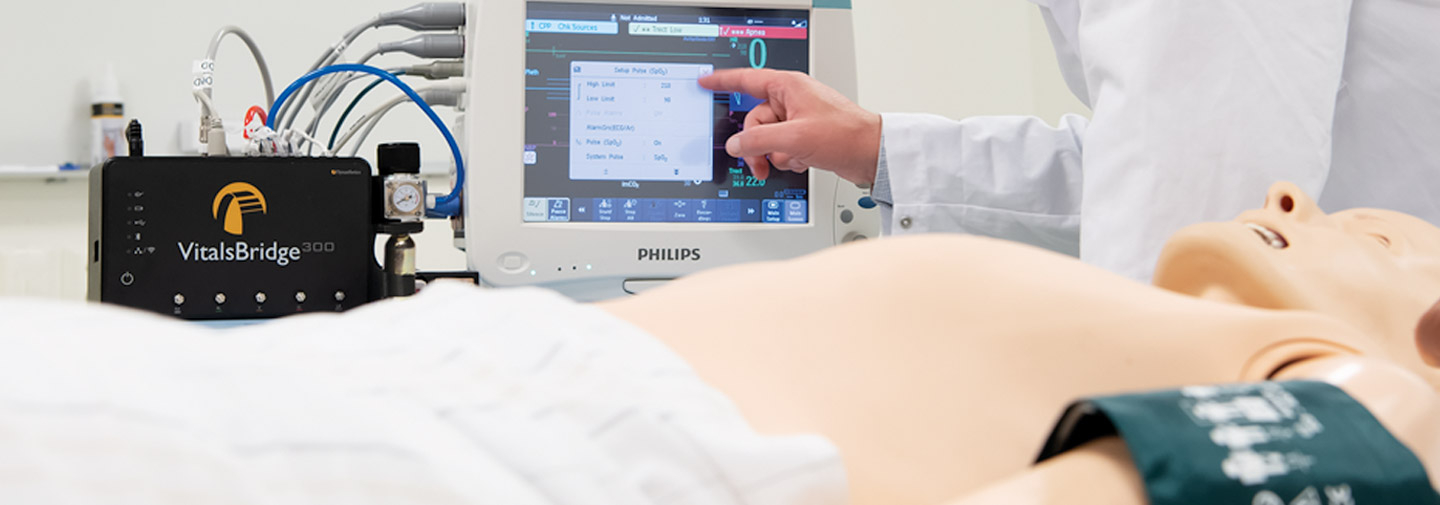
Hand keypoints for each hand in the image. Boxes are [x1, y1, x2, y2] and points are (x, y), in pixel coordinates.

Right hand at [699, 69, 881, 183]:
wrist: (871, 154)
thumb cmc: (845, 134)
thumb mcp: (793, 138)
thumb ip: (758, 141)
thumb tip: (736, 145)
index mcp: (788, 86)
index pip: (746, 80)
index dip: (723, 81)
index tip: (705, 82)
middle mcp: (792, 100)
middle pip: (755, 121)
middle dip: (757, 145)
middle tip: (760, 163)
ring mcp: (799, 119)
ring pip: (768, 138)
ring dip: (776, 154)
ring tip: (793, 159)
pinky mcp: (806, 136)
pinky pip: (782, 148)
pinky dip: (789, 157)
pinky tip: (805, 159)